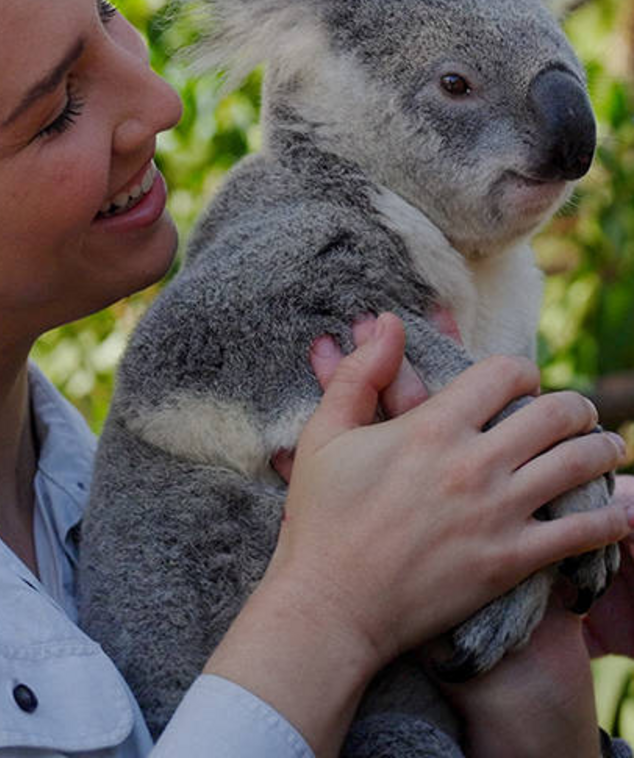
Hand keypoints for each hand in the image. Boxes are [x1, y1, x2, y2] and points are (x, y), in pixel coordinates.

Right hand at [204, 314, 626, 757]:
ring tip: (606, 448)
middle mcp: (473, 463)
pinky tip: (617, 510)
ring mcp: (498, 513)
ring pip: (579, 464)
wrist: (333, 603)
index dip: (520, 371)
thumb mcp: (325, 434)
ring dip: (602, 449)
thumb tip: (388, 324)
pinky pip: (583, 532)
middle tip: (575, 413)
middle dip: (574, 406)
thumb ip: (360, 374)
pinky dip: (610, 517)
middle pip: (555, 413)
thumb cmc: (322, 516)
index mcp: (431, 426)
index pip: (504, 373)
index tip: (520, 384)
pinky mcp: (511, 561)